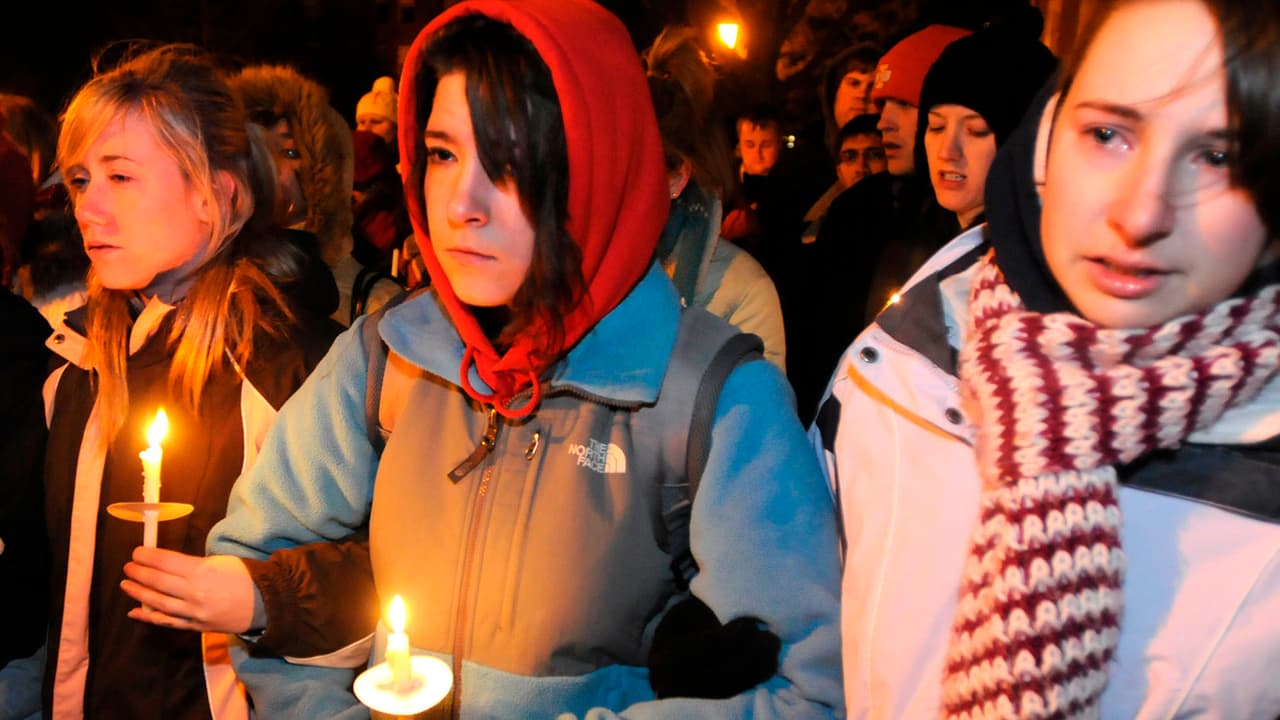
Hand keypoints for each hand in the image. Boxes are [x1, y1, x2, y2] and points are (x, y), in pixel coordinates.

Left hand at [121, 548, 263, 633]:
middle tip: (128, 566)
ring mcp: (193, 612)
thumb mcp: (222, 561)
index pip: (166, 562)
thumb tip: (168, 564)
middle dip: (139, 572)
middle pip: (158, 582)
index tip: (137, 552)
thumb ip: (194, 564)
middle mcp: (194, 593)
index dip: (148, 556)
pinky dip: (149, 617)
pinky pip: (167, 622)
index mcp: (202, 572)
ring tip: (126, 584)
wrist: (266, 604)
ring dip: (138, 593)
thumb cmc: (245, 576)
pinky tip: (134, 611)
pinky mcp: (196, 626)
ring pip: (158, 603)